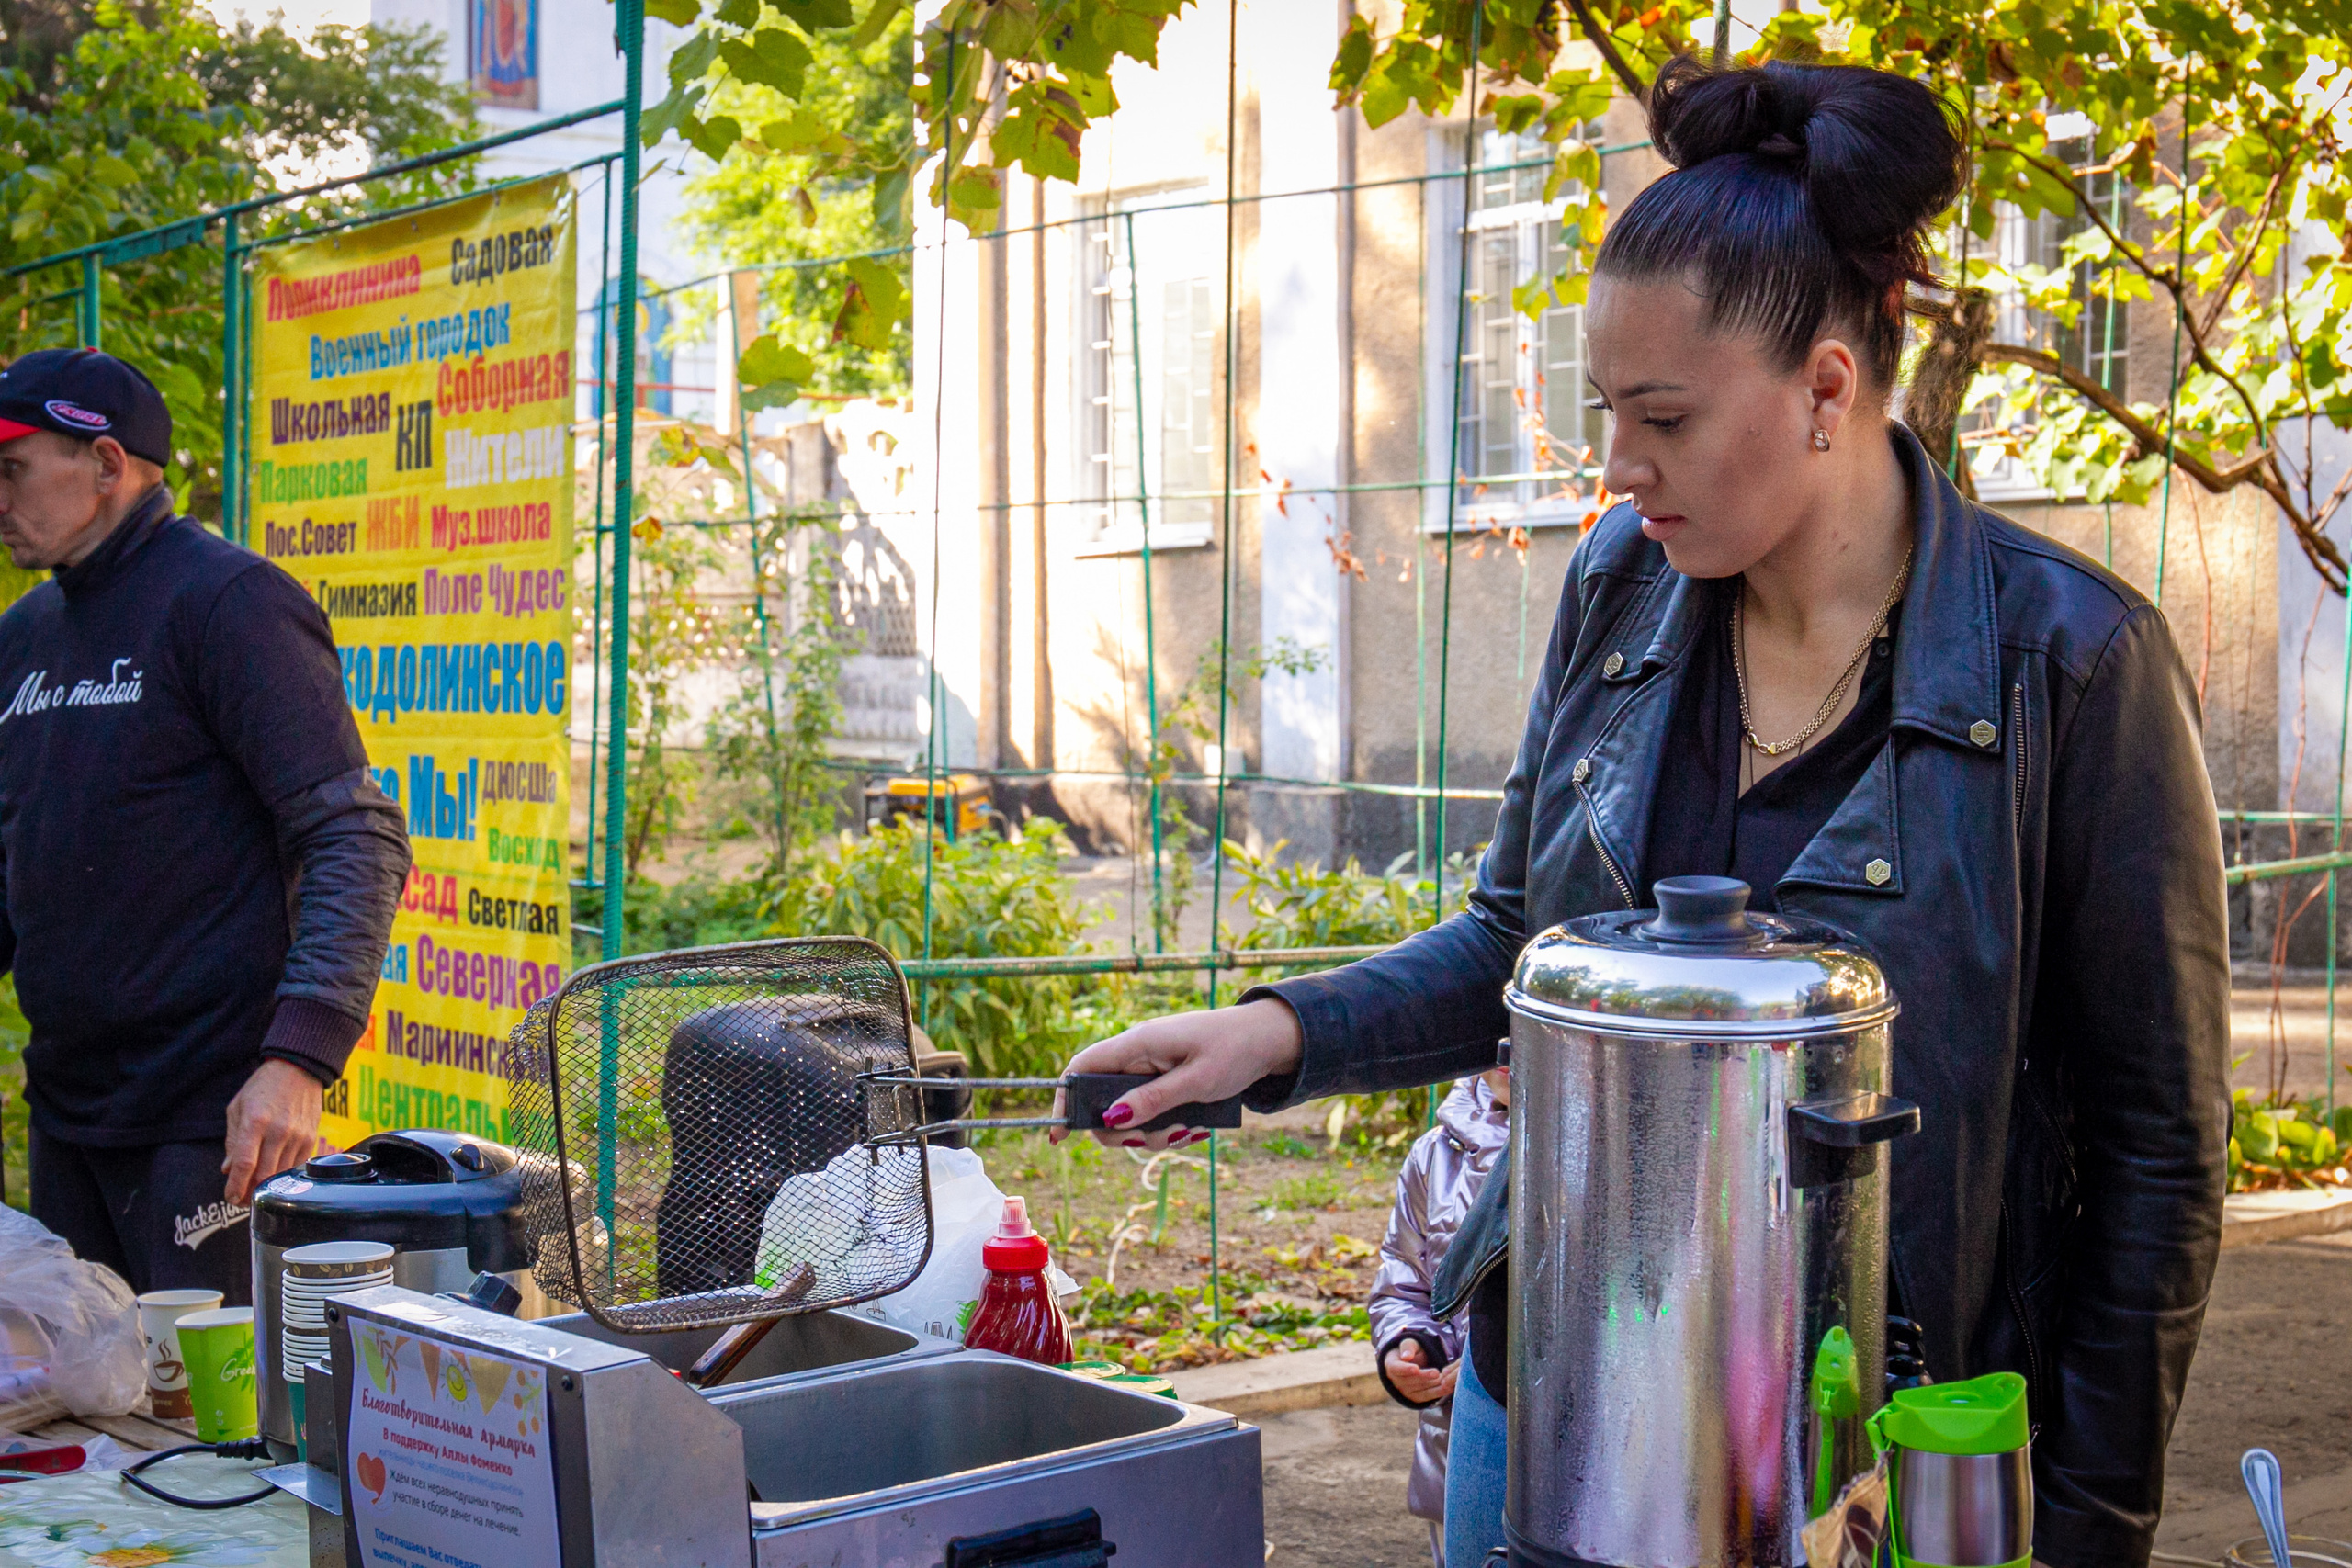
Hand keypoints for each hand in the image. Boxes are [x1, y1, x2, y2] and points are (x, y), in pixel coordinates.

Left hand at [223, 1059, 325, 1204]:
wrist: (299, 1069)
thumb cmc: (263, 1087)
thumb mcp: (238, 1108)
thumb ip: (232, 1140)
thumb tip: (229, 1169)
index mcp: (255, 1121)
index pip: (244, 1164)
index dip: (236, 1186)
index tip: (230, 1197)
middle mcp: (278, 1131)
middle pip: (264, 1175)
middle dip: (250, 1193)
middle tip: (240, 1200)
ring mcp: (297, 1136)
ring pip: (281, 1174)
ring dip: (267, 1188)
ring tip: (255, 1191)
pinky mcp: (311, 1138)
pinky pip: (296, 1166)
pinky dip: (283, 1176)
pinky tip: (274, 1176)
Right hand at [1053, 999, 1303, 1148]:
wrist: (1269, 1040)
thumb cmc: (1235, 1051)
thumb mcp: (1196, 1081)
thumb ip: (1153, 1100)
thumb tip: (1110, 1119)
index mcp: (1138, 1044)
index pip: (1081, 1067)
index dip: (1064, 1099)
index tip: (1060, 1135)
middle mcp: (1138, 1056)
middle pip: (1102, 1101)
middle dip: (1124, 1130)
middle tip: (1158, 1137)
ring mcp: (1152, 1070)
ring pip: (1129, 1114)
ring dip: (1152, 1132)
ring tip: (1188, 1130)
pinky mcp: (1165, 1082)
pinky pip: (1152, 1112)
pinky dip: (1167, 1126)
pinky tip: (1195, 1126)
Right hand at [1383, 1339, 1455, 1402]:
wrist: (1414, 1362)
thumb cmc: (1411, 1351)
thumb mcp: (1409, 1344)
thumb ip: (1408, 1347)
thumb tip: (1406, 1356)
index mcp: (1391, 1365)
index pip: (1396, 1369)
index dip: (1405, 1369)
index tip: (1416, 1368)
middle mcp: (1396, 1381)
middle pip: (1409, 1381)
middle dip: (1424, 1377)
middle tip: (1437, 1372)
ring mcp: (1405, 1391)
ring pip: (1419, 1390)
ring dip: (1433, 1385)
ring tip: (1445, 1378)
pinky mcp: (1415, 1398)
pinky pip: (1426, 1397)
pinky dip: (1438, 1393)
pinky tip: (1448, 1388)